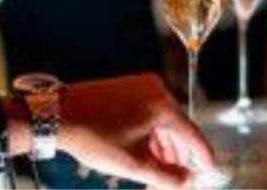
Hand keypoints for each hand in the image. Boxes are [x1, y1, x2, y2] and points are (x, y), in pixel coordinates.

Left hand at [58, 73, 216, 188]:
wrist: (56, 115)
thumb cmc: (93, 136)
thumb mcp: (133, 164)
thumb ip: (167, 176)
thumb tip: (188, 183)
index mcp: (162, 104)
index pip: (193, 135)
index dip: (203, 158)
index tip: (210, 173)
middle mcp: (155, 90)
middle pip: (178, 129)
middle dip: (179, 158)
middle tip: (179, 181)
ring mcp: (139, 87)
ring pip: (162, 123)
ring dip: (164, 149)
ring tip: (160, 174)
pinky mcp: (126, 89)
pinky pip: (148, 115)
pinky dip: (150, 136)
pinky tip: (147, 155)